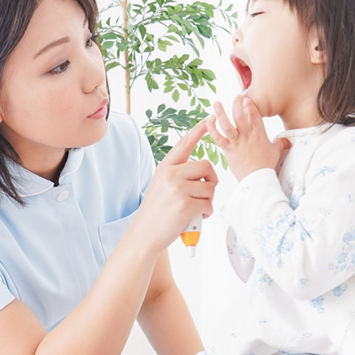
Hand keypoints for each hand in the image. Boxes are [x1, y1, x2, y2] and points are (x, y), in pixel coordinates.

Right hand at [132, 120, 217, 252]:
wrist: (144, 235)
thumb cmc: (156, 213)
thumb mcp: (161, 186)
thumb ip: (178, 175)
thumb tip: (203, 173)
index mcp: (165, 167)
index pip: (185, 144)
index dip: (198, 130)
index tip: (209, 118)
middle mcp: (170, 174)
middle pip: (206, 166)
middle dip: (211, 181)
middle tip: (204, 194)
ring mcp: (177, 188)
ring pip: (210, 187)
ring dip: (208, 201)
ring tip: (196, 209)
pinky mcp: (185, 204)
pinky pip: (209, 204)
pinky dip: (206, 212)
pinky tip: (196, 218)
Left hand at [207, 96, 290, 180]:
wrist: (257, 179)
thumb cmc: (266, 166)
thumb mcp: (276, 152)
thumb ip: (280, 143)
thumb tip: (287, 140)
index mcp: (259, 134)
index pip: (255, 115)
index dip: (250, 105)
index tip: (246, 98)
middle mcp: (247, 136)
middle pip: (240, 116)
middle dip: (237, 104)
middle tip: (235, 97)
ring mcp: (237, 142)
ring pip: (227, 124)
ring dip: (221, 113)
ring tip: (216, 103)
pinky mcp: (228, 150)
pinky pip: (218, 138)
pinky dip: (212, 129)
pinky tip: (208, 121)